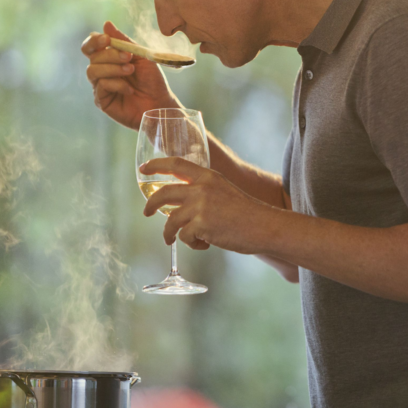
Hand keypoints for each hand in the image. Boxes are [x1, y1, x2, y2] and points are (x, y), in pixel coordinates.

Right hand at [81, 21, 179, 129]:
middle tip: (128, 58)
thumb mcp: (140, 56)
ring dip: (113, 68)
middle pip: (92, 57)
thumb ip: (123, 41)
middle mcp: (101, 71)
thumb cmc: (151, 80)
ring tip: (130, 70)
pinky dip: (117, 84)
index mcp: (108, 59)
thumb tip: (106, 24)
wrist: (160, 103)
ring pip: (93, 71)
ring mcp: (100, 86)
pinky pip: (101, 87)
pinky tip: (129, 89)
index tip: (107, 39)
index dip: (95, 41)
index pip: (91, 47)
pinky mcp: (102, 100)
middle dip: (110, 55)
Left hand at [140, 157, 269, 252]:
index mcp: (208, 176)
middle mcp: (202, 188)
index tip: (143, 169)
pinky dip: (192, 244)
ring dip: (170, 233)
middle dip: (151, 204)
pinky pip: (184, 237)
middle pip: (164, 193)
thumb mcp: (224, 191)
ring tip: (173, 241)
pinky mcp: (201, 225)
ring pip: (171, 221)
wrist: (264, 226)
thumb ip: (204, 192)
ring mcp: (200, 206)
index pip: (176, 163)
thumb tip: (180, 205)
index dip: (157, 165)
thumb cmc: (247, 213)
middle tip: (146, 213)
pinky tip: (205, 244)